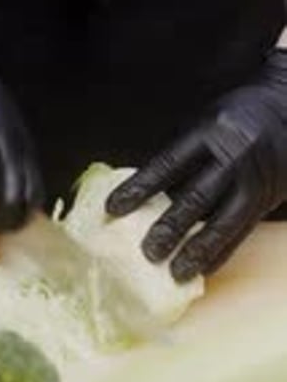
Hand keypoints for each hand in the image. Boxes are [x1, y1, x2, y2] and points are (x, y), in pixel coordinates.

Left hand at [106, 50, 286, 281]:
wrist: (286, 110)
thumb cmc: (233, 118)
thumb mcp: (204, 123)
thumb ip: (179, 155)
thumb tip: (144, 194)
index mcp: (208, 133)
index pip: (167, 165)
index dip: (139, 188)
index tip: (113, 209)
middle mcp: (232, 157)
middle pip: (196, 197)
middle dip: (170, 227)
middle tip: (148, 252)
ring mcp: (252, 180)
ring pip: (222, 222)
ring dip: (197, 250)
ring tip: (176, 271)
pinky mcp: (265, 199)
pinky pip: (241, 231)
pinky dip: (221, 252)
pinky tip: (203, 268)